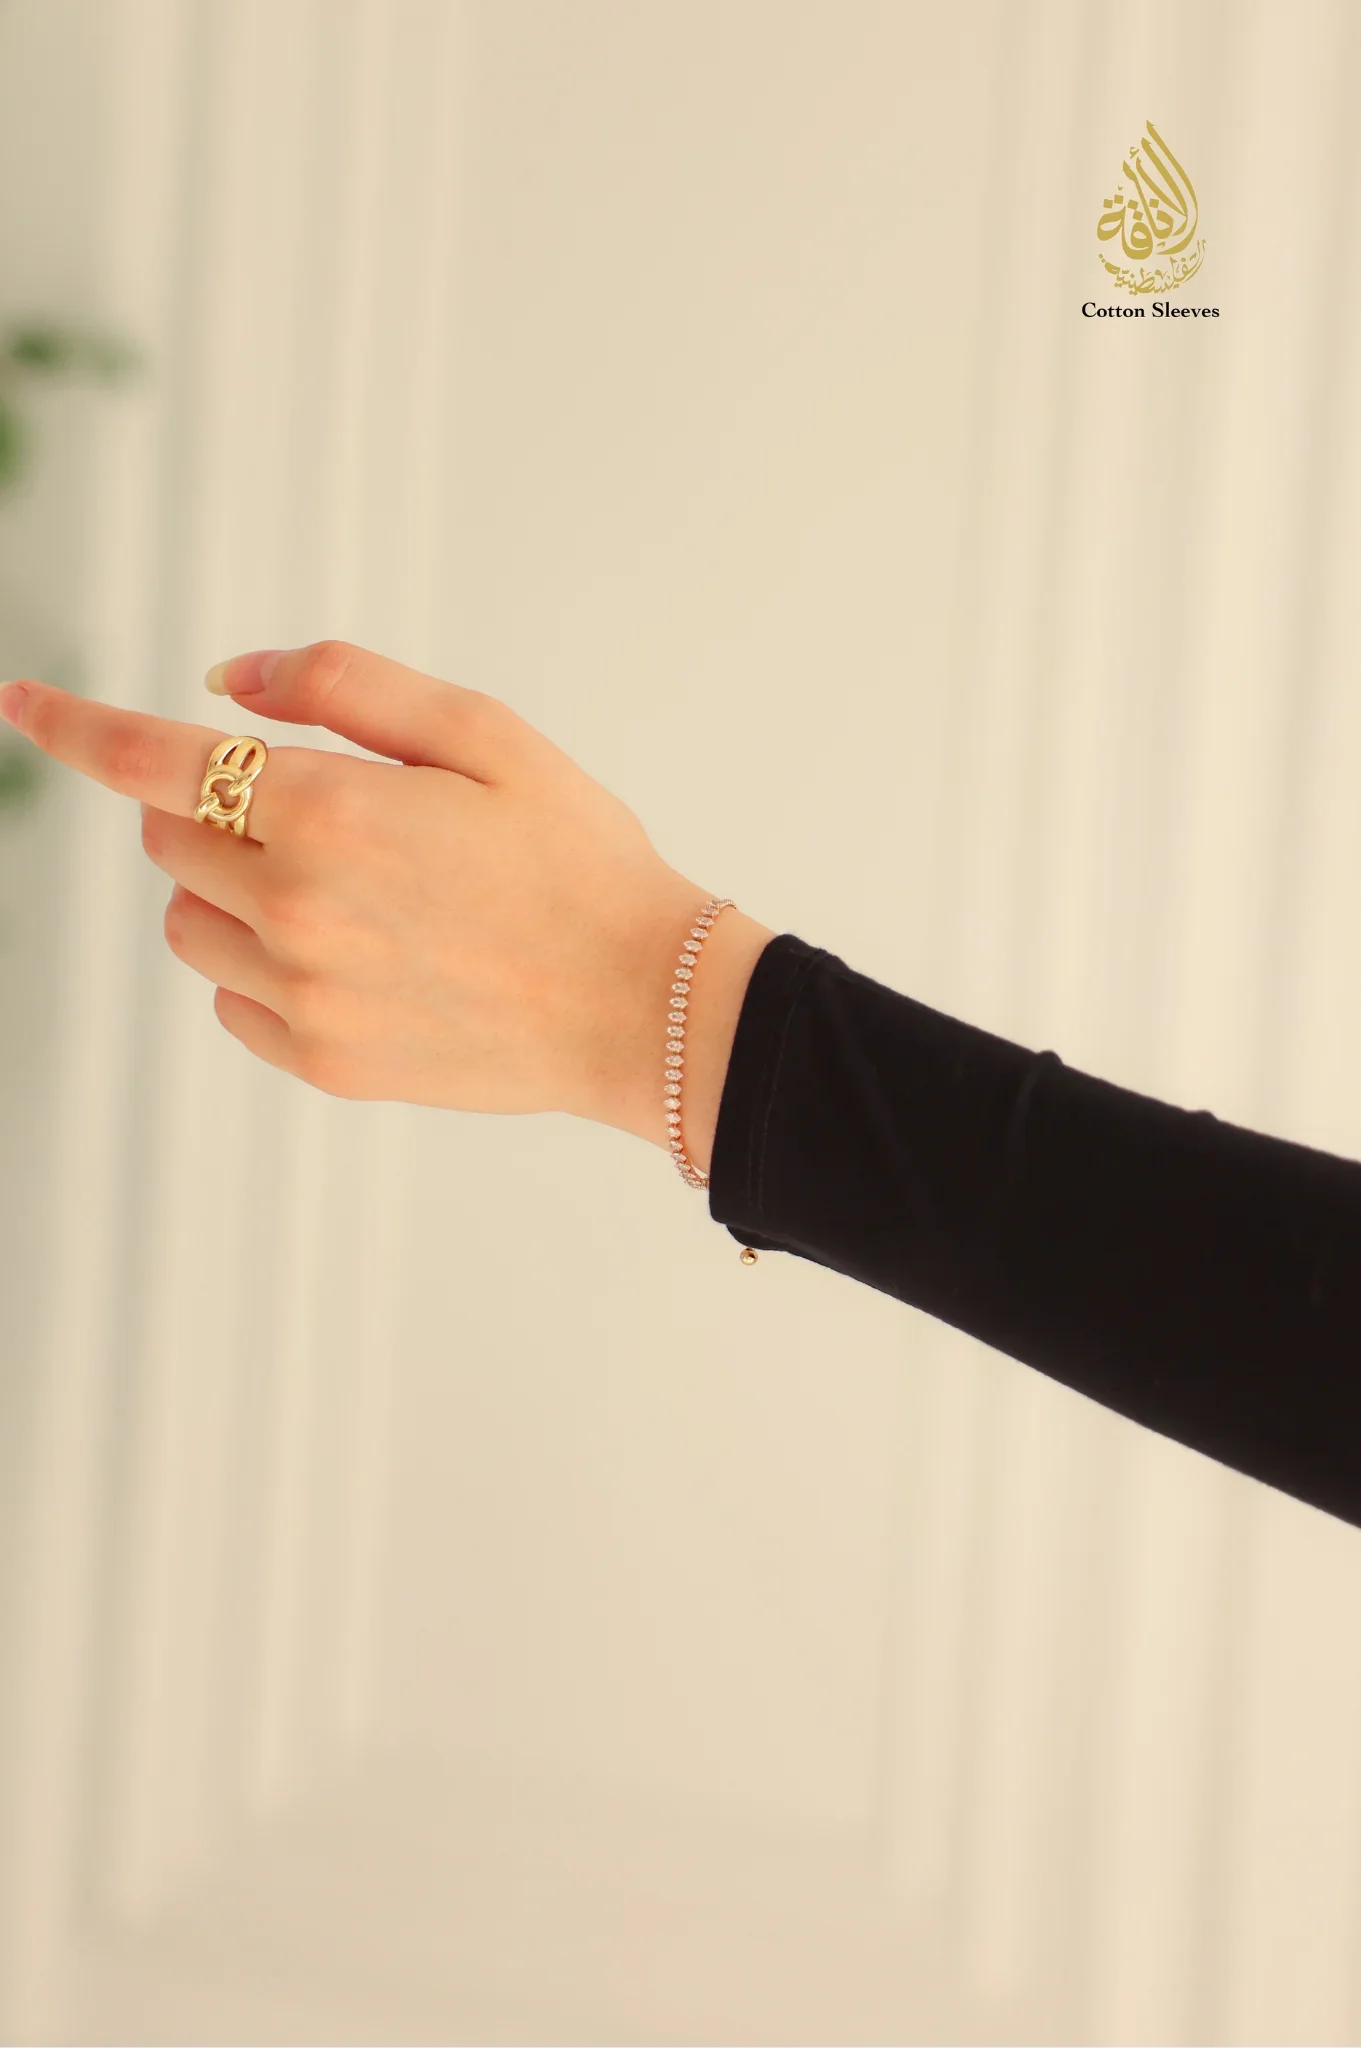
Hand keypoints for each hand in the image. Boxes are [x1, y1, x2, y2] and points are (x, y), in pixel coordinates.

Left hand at [0, 641, 773, 1172]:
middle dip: (213, 803)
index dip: (74, 726)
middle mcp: (297, 909)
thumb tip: (227, 680)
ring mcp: (303, 997)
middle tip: (319, 805)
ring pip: (190, 922)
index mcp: (331, 810)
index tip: (22, 703)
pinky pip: (234, 998)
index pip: (153, 760)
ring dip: (231, 886)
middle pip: (171, 837)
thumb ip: (343, 685)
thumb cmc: (575, 857)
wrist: (640, 1004)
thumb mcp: (483, 731)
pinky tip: (357, 953)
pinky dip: (264, 963)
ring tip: (344, 886)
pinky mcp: (322, 1061)